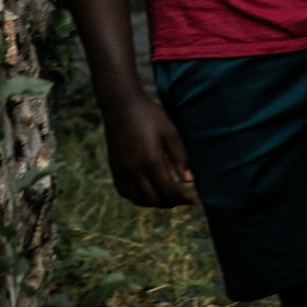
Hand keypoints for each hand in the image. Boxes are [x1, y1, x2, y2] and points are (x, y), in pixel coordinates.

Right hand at [102, 91, 195, 207]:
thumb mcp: (170, 131)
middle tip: (181, 199)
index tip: (192, 200)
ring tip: (166, 197)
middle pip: (153, 200)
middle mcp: (134, 169)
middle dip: (170, 203)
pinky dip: (137, 198)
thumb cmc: (149, 115)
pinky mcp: (114, 168)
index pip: (168, 191)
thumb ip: (180, 157)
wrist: (121, 103)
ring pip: (138, 199)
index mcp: (150, 160)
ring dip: (154, 203)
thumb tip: (190, 180)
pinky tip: (147, 191)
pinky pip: (124, 192)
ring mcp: (121, 170)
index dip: (182, 199)